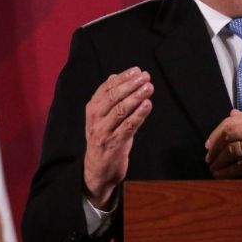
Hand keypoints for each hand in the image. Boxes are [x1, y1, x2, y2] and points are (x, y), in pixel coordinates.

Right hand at [83, 67, 152, 207]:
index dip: (122, 78)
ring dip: (136, 97)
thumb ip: (108, 98)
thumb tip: (114, 76)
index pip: (106, 88)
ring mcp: (104, 132)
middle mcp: (95, 119)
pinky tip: (147, 105)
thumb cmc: (104, 140)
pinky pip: (128, 127)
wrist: (97, 171)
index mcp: (92, 110)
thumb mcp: (102, 118)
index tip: (136, 70)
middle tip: (145, 77)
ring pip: (120, 110)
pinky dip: (138, 115)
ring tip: (149, 88)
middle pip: (112, 97)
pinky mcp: (114, 145)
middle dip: (130, 85)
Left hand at [205, 110, 241, 178]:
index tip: (208, 145)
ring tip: (214, 170)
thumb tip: (231, 114)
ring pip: (232, 153)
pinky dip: (228, 173)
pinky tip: (223, 176)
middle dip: (215, 150)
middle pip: (228, 137)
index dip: (215, 134)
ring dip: (219, 163)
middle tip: (209, 159)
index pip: (230, 123)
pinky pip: (240, 167)